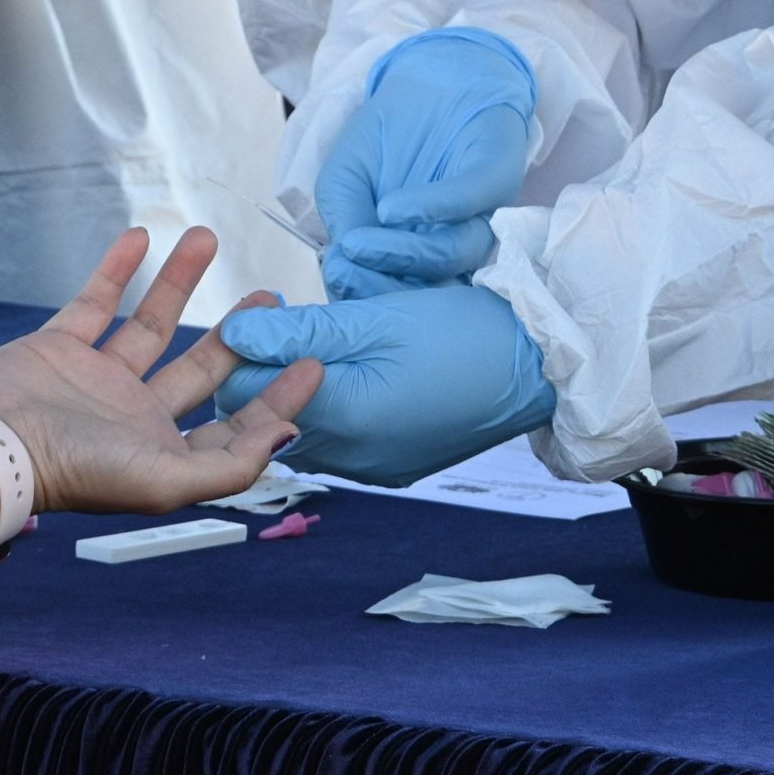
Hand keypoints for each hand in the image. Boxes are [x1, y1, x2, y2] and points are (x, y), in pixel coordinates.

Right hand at [0, 226, 322, 513]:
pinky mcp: (62, 346)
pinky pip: (97, 300)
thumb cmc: (74, 472)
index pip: (234, 426)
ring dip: (180, 282)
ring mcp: (98, 379)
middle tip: (270, 300)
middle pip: (201, 370)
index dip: (276, 398)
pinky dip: (117, 268)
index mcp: (163, 454)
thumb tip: (287, 435)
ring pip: (152, 323)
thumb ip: (230, 465)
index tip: (313, 361)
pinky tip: (143, 238)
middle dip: (238, 336)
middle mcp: (136, 416)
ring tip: (207, 238)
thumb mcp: (165, 482)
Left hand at [211, 281, 555, 486]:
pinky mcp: (392, 466)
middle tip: (288, 314)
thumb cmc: (464, 335)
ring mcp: (372, 468)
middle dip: (267, 365)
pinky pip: (337, 438)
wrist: (541, 370)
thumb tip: (233, 334)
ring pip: (301, 427)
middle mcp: (351, 459)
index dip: (246, 346)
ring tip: (324, 337)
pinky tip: (351, 370)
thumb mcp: (377, 320)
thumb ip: (300, 331)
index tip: (267, 306)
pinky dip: (331, 403)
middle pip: (268, 416)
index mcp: (343, 422)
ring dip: (297, 385)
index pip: (246, 396)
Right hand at [316, 28, 536, 298]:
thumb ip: (342, 217)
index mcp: (421, 250)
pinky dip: (432, 208)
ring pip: (453, 252)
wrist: (432, 78)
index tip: (335, 282)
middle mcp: (456, 239)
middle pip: (431, 283)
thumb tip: (342, 260)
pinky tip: (393, 208)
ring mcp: (481, 212)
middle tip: (345, 274)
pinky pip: (471, 200)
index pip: (400, 289)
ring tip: (359, 243)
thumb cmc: (388, 134)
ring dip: (403, 253)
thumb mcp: (345, 175)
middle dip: (383, 284)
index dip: (367, 293)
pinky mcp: (497, 176)